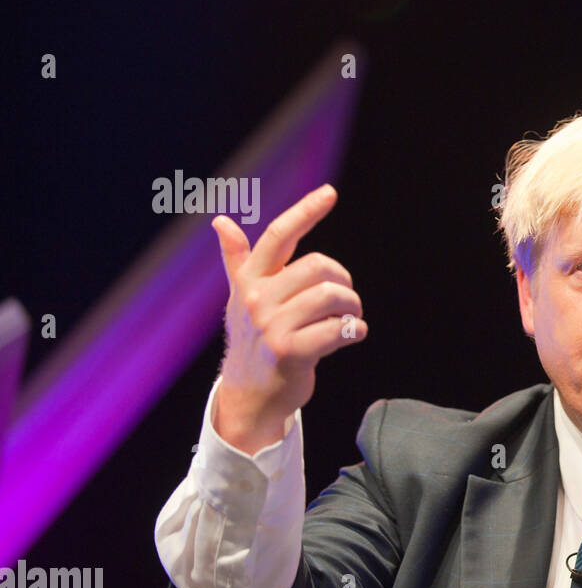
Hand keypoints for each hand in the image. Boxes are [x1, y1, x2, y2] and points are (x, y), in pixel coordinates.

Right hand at [211, 184, 366, 453]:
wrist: (250, 394)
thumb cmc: (255, 341)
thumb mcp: (242, 298)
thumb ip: (238, 260)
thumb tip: (220, 222)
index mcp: (250, 279)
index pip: (279, 236)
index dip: (305, 211)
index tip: (329, 193)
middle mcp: (257, 298)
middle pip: (319, 267)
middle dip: (344, 283)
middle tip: (347, 301)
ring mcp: (271, 325)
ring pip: (331, 297)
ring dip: (353, 308)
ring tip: (352, 319)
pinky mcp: (289, 351)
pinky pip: (337, 330)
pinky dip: (354, 331)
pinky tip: (352, 335)